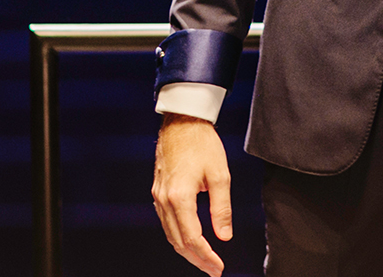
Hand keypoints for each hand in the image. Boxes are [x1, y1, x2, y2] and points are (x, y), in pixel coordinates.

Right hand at [152, 113, 232, 275]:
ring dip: (187, 250)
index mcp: (180, 197)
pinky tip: (191, 240)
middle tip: (214, 270)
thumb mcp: (220, 174)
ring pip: (170, 234)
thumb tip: (225, 236)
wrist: (182, 120)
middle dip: (197, 259)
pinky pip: (166, 222)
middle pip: (178, 241)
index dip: (206, 257)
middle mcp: (164, 200)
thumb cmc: (203, 143)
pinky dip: (178, 236)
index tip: (219, 268)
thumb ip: (221, 208)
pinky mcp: (158, 192)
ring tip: (205, 260)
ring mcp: (158, 196)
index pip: (192, 238)